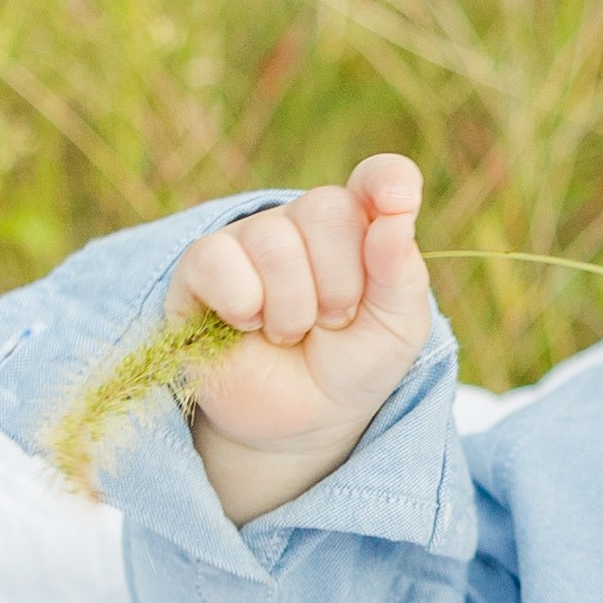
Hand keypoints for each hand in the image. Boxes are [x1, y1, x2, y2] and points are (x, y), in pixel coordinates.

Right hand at [176, 154, 432, 519]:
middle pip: (327, 210)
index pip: (379, 178)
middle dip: (339, 283)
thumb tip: (396, 219)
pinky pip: (216, 258)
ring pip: (272, 239)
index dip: (388, 182)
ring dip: (291, 307)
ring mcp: (250, 240)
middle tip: (332, 320)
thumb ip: (402, 275)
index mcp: (360, 227)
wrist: (300, 424)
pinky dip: (241, 301)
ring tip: (290, 333)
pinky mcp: (200, 268)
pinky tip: (246, 324)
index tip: (400, 203)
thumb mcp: (397, 330)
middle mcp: (304, 222)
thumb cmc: (352, 366)